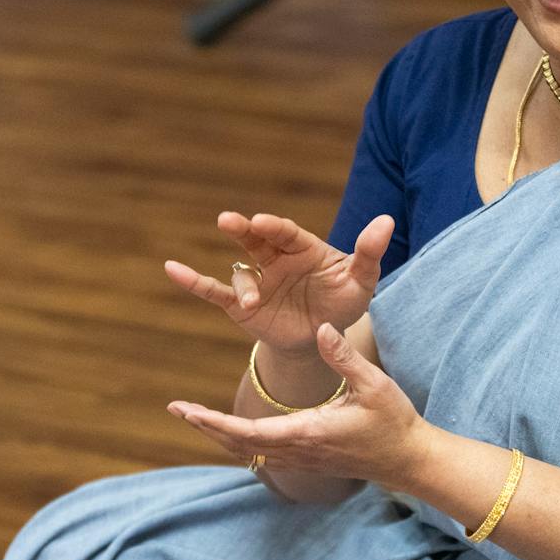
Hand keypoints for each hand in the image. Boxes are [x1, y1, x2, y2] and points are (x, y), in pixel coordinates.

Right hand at [164, 212, 393, 355]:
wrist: (323, 339)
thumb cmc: (343, 302)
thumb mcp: (361, 281)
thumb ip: (369, 253)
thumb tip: (387, 221)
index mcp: (302, 248)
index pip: (286, 233)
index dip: (274, 228)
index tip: (264, 223)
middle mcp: (274, 259)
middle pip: (255, 240)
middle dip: (243, 230)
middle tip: (229, 221)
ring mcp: (256, 281)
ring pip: (241, 274)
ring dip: (244, 285)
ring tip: (253, 301)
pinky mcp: (241, 306)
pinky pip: (214, 292)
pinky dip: (193, 282)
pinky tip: (171, 268)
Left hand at [168, 322, 429, 487]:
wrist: (407, 459)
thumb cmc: (394, 421)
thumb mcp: (373, 384)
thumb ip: (344, 356)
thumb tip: (320, 329)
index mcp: (308, 431)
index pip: (250, 433)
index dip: (214, 423)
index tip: (187, 411)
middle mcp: (298, 450)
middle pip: (239, 444)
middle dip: (205, 426)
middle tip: (176, 409)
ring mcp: (301, 458)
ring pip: (249, 451)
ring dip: (219, 434)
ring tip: (192, 415)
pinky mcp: (306, 458)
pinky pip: (263, 453)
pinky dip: (239, 441)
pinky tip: (227, 429)